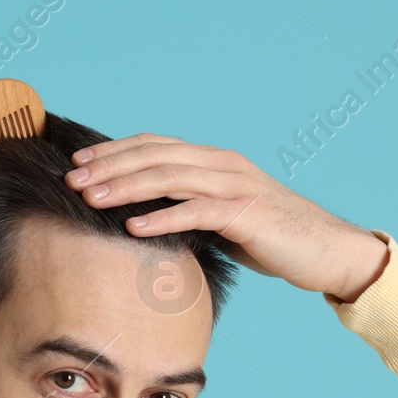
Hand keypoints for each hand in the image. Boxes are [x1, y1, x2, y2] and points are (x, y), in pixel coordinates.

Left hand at [62, 134, 389, 301]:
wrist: (327, 251)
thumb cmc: (272, 239)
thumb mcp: (222, 218)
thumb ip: (189, 208)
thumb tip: (145, 219)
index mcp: (214, 161)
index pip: (155, 146)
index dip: (114, 151)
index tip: (78, 164)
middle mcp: (223, 164)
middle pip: (155, 156)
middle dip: (110, 166)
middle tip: (71, 180)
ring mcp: (236, 185)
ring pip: (171, 177)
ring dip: (126, 187)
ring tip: (91, 198)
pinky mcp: (247, 213)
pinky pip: (197, 211)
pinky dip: (163, 217)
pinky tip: (133, 226)